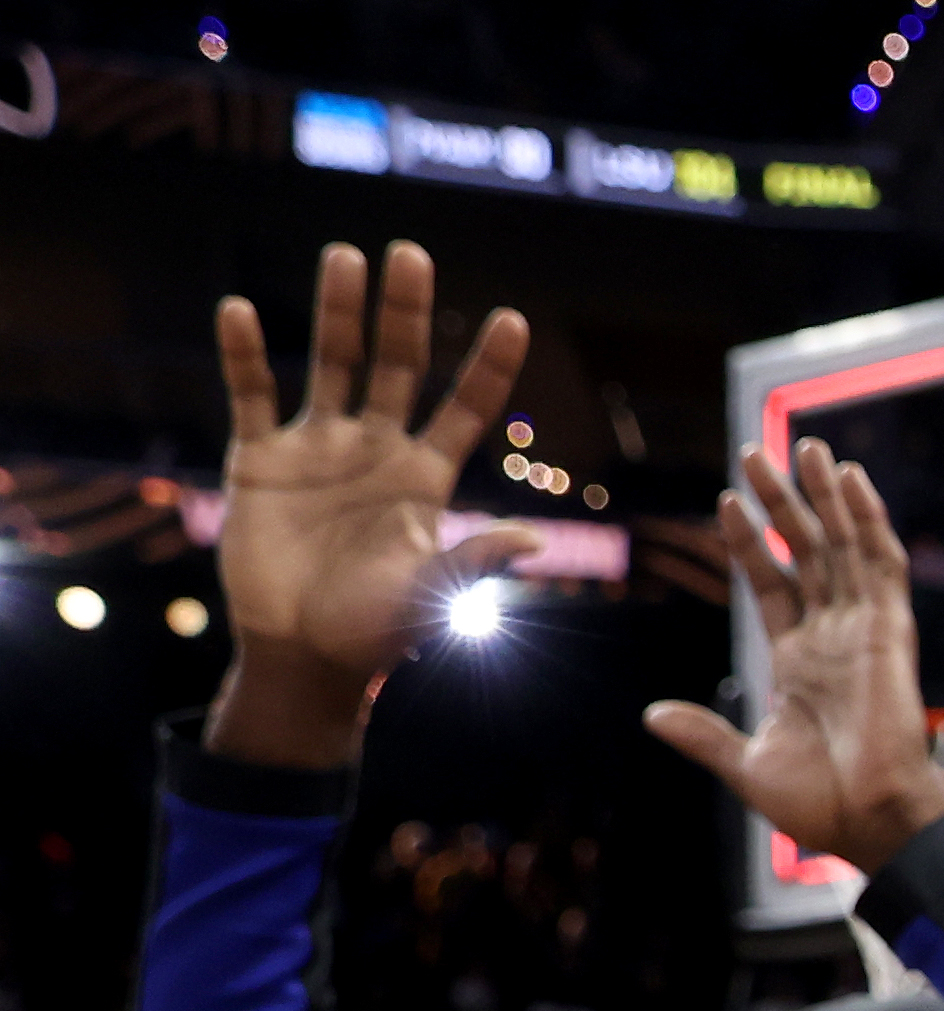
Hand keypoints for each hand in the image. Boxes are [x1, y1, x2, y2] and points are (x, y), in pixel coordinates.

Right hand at [206, 243, 534, 765]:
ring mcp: (319, 449)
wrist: (303, 654)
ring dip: (338, 313)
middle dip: (405, 313)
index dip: (488, 367)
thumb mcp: (429, 595)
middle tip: (411, 255)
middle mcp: (375, 450)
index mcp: (424, 478)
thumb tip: (532, 541)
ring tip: (346, 256)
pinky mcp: (261, 459)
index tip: (514, 319)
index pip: (465, 409)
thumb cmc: (375, 632)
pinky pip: (252, 396)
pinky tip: (242, 312)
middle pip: (396, 366)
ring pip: (331, 364)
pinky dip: (245, 355)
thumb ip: (473, 563)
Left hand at [643, 439, 943, 873]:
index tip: (727, 502)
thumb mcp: (746, 765)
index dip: (750, 542)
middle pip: (806, 552)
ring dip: (823, 497)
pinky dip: (867, 519)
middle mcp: (832, 637)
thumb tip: (652, 716)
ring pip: (842, 546)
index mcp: (798, 662)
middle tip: (755, 452)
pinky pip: (881, 563)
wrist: (872, 819)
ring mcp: (863, 630)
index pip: (772, 583)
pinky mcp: (889, 631)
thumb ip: (704, 735)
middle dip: (782, 502)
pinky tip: (850, 480)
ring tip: (806, 447)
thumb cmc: (819, 805)